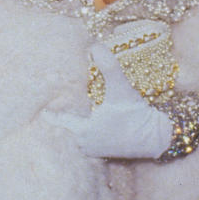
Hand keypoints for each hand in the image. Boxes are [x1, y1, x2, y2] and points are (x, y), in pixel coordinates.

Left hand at [44, 41, 174, 159]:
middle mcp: (86, 144)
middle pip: (67, 130)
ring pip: (77, 138)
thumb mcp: (120, 89)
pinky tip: (90, 124)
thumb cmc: (136, 116)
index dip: (50, 113)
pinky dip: (86, 134)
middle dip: (63, 119)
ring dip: (75, 127)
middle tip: (54, 107)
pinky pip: (88, 143)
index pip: (59, 120)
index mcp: (83, 131)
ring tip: (71, 115)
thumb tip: (95, 46)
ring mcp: (95, 150)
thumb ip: (108, 67)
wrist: (157, 138)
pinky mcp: (106, 153)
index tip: (41, 106)